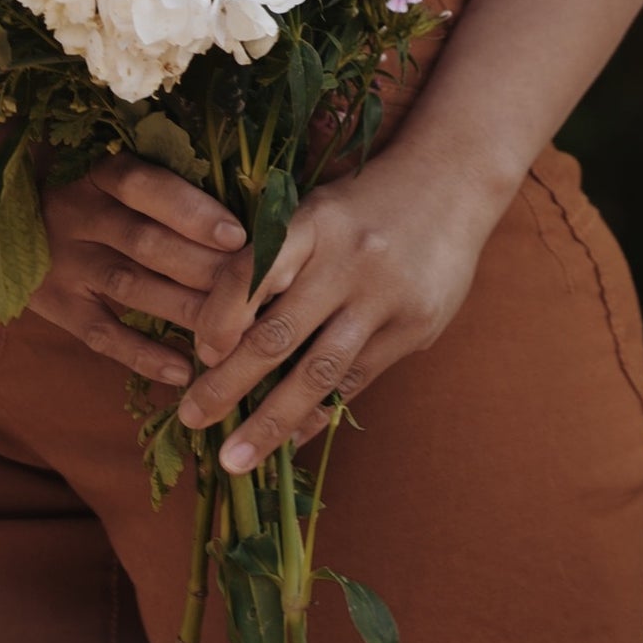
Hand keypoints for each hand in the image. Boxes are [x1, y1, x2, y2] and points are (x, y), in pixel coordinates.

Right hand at [29, 151, 250, 386]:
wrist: (7, 215)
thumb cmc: (92, 193)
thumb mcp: (114, 177)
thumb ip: (165, 189)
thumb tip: (244, 220)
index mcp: (100, 174)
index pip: (145, 186)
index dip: (192, 211)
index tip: (237, 236)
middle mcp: (78, 215)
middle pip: (146, 242)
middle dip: (204, 268)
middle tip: (254, 292)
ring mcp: (64, 262)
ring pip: (130, 286)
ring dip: (185, 310)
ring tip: (234, 332)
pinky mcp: (55, 304)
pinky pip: (102, 334)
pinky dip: (143, 355)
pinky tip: (183, 370)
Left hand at [177, 146, 503, 472]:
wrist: (452, 181)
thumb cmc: (362, 201)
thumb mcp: (316, 207)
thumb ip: (275, 258)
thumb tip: (217, 336)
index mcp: (312, 221)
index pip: (252, 273)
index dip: (219, 317)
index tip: (197, 355)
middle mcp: (347, 260)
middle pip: (278, 333)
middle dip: (228, 384)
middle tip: (190, 419)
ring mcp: (385, 298)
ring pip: (317, 372)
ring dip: (270, 423)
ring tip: (233, 461)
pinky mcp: (414, 328)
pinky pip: (355, 381)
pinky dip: (318, 415)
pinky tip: (290, 440)